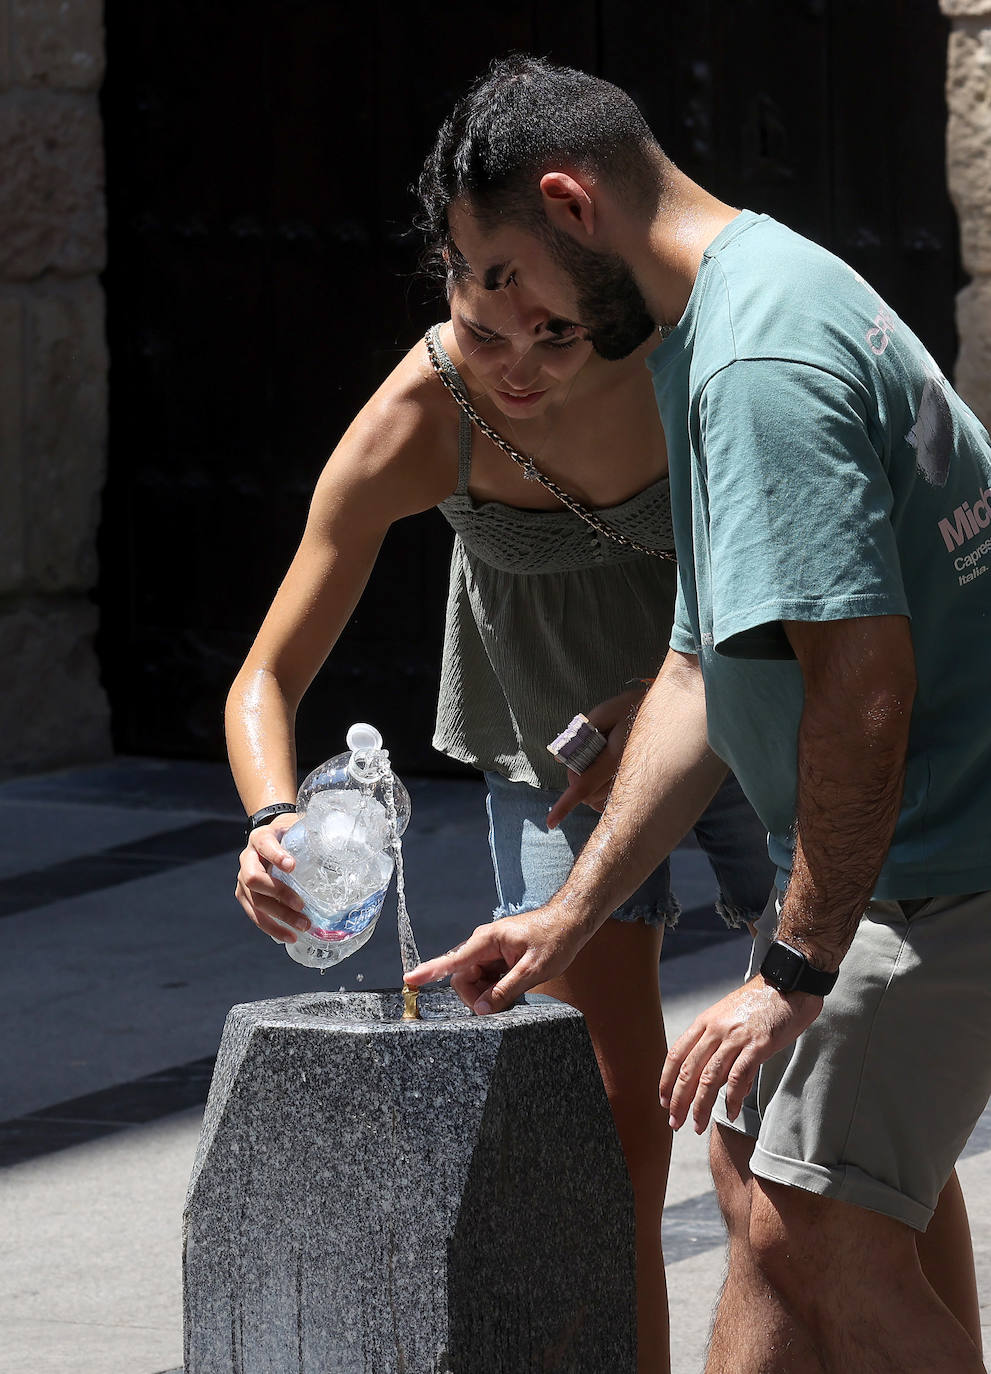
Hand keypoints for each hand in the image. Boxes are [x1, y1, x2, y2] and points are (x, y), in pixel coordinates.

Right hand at [234, 815, 309, 942]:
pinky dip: (272, 927)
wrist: (271, 838)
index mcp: (260, 838)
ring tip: (302, 926)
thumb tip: (343, 842)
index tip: (292, 866)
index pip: (264, 845)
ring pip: (255, 901)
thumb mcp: (298, 828)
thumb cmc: (289, 835)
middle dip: (279, 894)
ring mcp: (242, 879)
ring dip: (279, 917)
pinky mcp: (244, 896)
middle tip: (302, 905)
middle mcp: (247, 858)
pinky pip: (254, 915)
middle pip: (254, 879)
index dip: (276, 856)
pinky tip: (289, 935)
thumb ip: (313, 834)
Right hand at [404, 902, 588, 1014]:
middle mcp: (484, 943)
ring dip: (488, 992)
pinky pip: (486, 977)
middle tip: (500, 1005)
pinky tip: (513, 987)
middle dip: (476, 996)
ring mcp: (490, 949)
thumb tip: (481, 1009)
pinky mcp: (498, 955)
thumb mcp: (533, 970)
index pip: (453, 960)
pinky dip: (495, 987)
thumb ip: (505, 990)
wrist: (571, 921)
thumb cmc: (555, 939)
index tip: (410, 979)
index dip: (430, 971)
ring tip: (515, 990)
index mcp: (488, 940)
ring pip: (475, 979)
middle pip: (463, 977)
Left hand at [547, 685, 646, 827]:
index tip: (550, 822)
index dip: (565, 804)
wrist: (669, 715)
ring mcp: (635, 786)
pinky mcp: (641, 790)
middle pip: (587, 797)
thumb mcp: (606, 711)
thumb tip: (561, 758)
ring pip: (598, 802)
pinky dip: (601, 792)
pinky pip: (612, 802)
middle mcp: (626, 776)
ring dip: (589, 787)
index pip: (584, 786)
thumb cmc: (634, 709)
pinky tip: (606, 772)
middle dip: (577, 781)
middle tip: (583, 755)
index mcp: (615, 757)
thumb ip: (582, 732)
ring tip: (599, 759)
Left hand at [658, 975, 823, 1133]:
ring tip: (697, 1125)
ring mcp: (736, 1037)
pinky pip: (738, 1077)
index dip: (666, 1080)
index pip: (677, 1054)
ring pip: (709, 1078)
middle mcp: (715, 1029)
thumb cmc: (760, 1003)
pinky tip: (729, 1112)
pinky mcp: (758, 1045)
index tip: (663, 1101)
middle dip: (678, 1100)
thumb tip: (718, 1080)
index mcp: (705, 1021)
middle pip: (688, 1070)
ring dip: (700, 1105)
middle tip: (674, 1122)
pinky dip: (732, 1098)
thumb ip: (719, 1044)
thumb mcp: (729, 1017)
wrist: (789, 983)